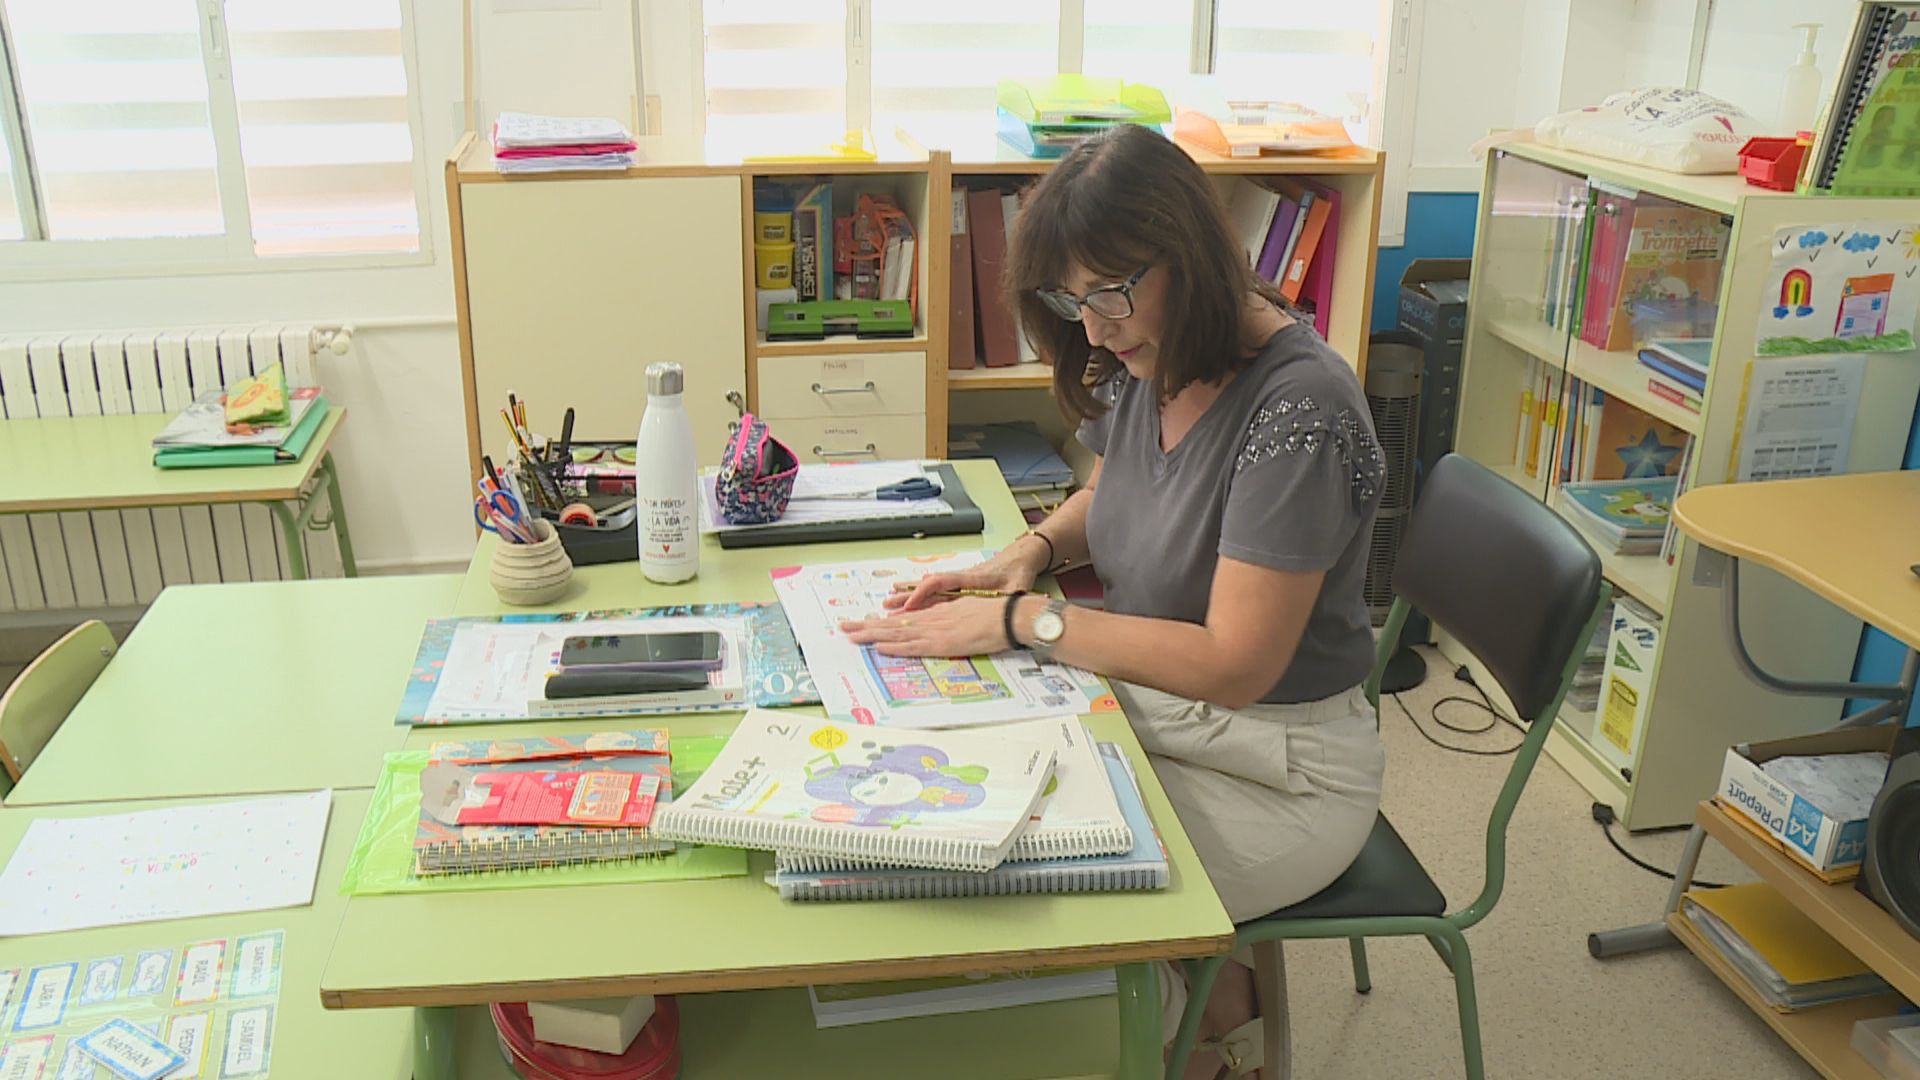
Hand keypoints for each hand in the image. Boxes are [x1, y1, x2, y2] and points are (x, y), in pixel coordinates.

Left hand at [840, 597, 1013, 657]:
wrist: (1009, 616)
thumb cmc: (994, 614)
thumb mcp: (966, 612)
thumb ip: (950, 617)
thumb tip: (940, 624)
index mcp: (937, 613)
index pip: (902, 618)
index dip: (880, 621)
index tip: (863, 622)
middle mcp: (931, 620)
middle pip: (892, 623)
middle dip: (866, 625)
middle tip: (843, 626)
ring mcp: (935, 631)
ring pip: (897, 633)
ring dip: (872, 635)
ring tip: (851, 635)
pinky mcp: (943, 643)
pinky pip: (914, 646)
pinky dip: (895, 646)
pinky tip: (880, 646)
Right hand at [884, 538, 1047, 612]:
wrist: (1022, 556)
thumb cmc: (1018, 570)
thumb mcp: (1018, 586)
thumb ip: (1011, 597)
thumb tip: (1011, 606)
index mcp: (972, 577)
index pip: (941, 582)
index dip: (924, 593)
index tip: (911, 604)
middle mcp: (960, 578)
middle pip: (928, 586)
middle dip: (906, 596)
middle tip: (887, 606)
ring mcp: (958, 582)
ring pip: (928, 589)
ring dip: (908, 596)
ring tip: (888, 603)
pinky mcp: (959, 586)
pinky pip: (934, 592)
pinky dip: (918, 597)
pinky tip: (907, 602)